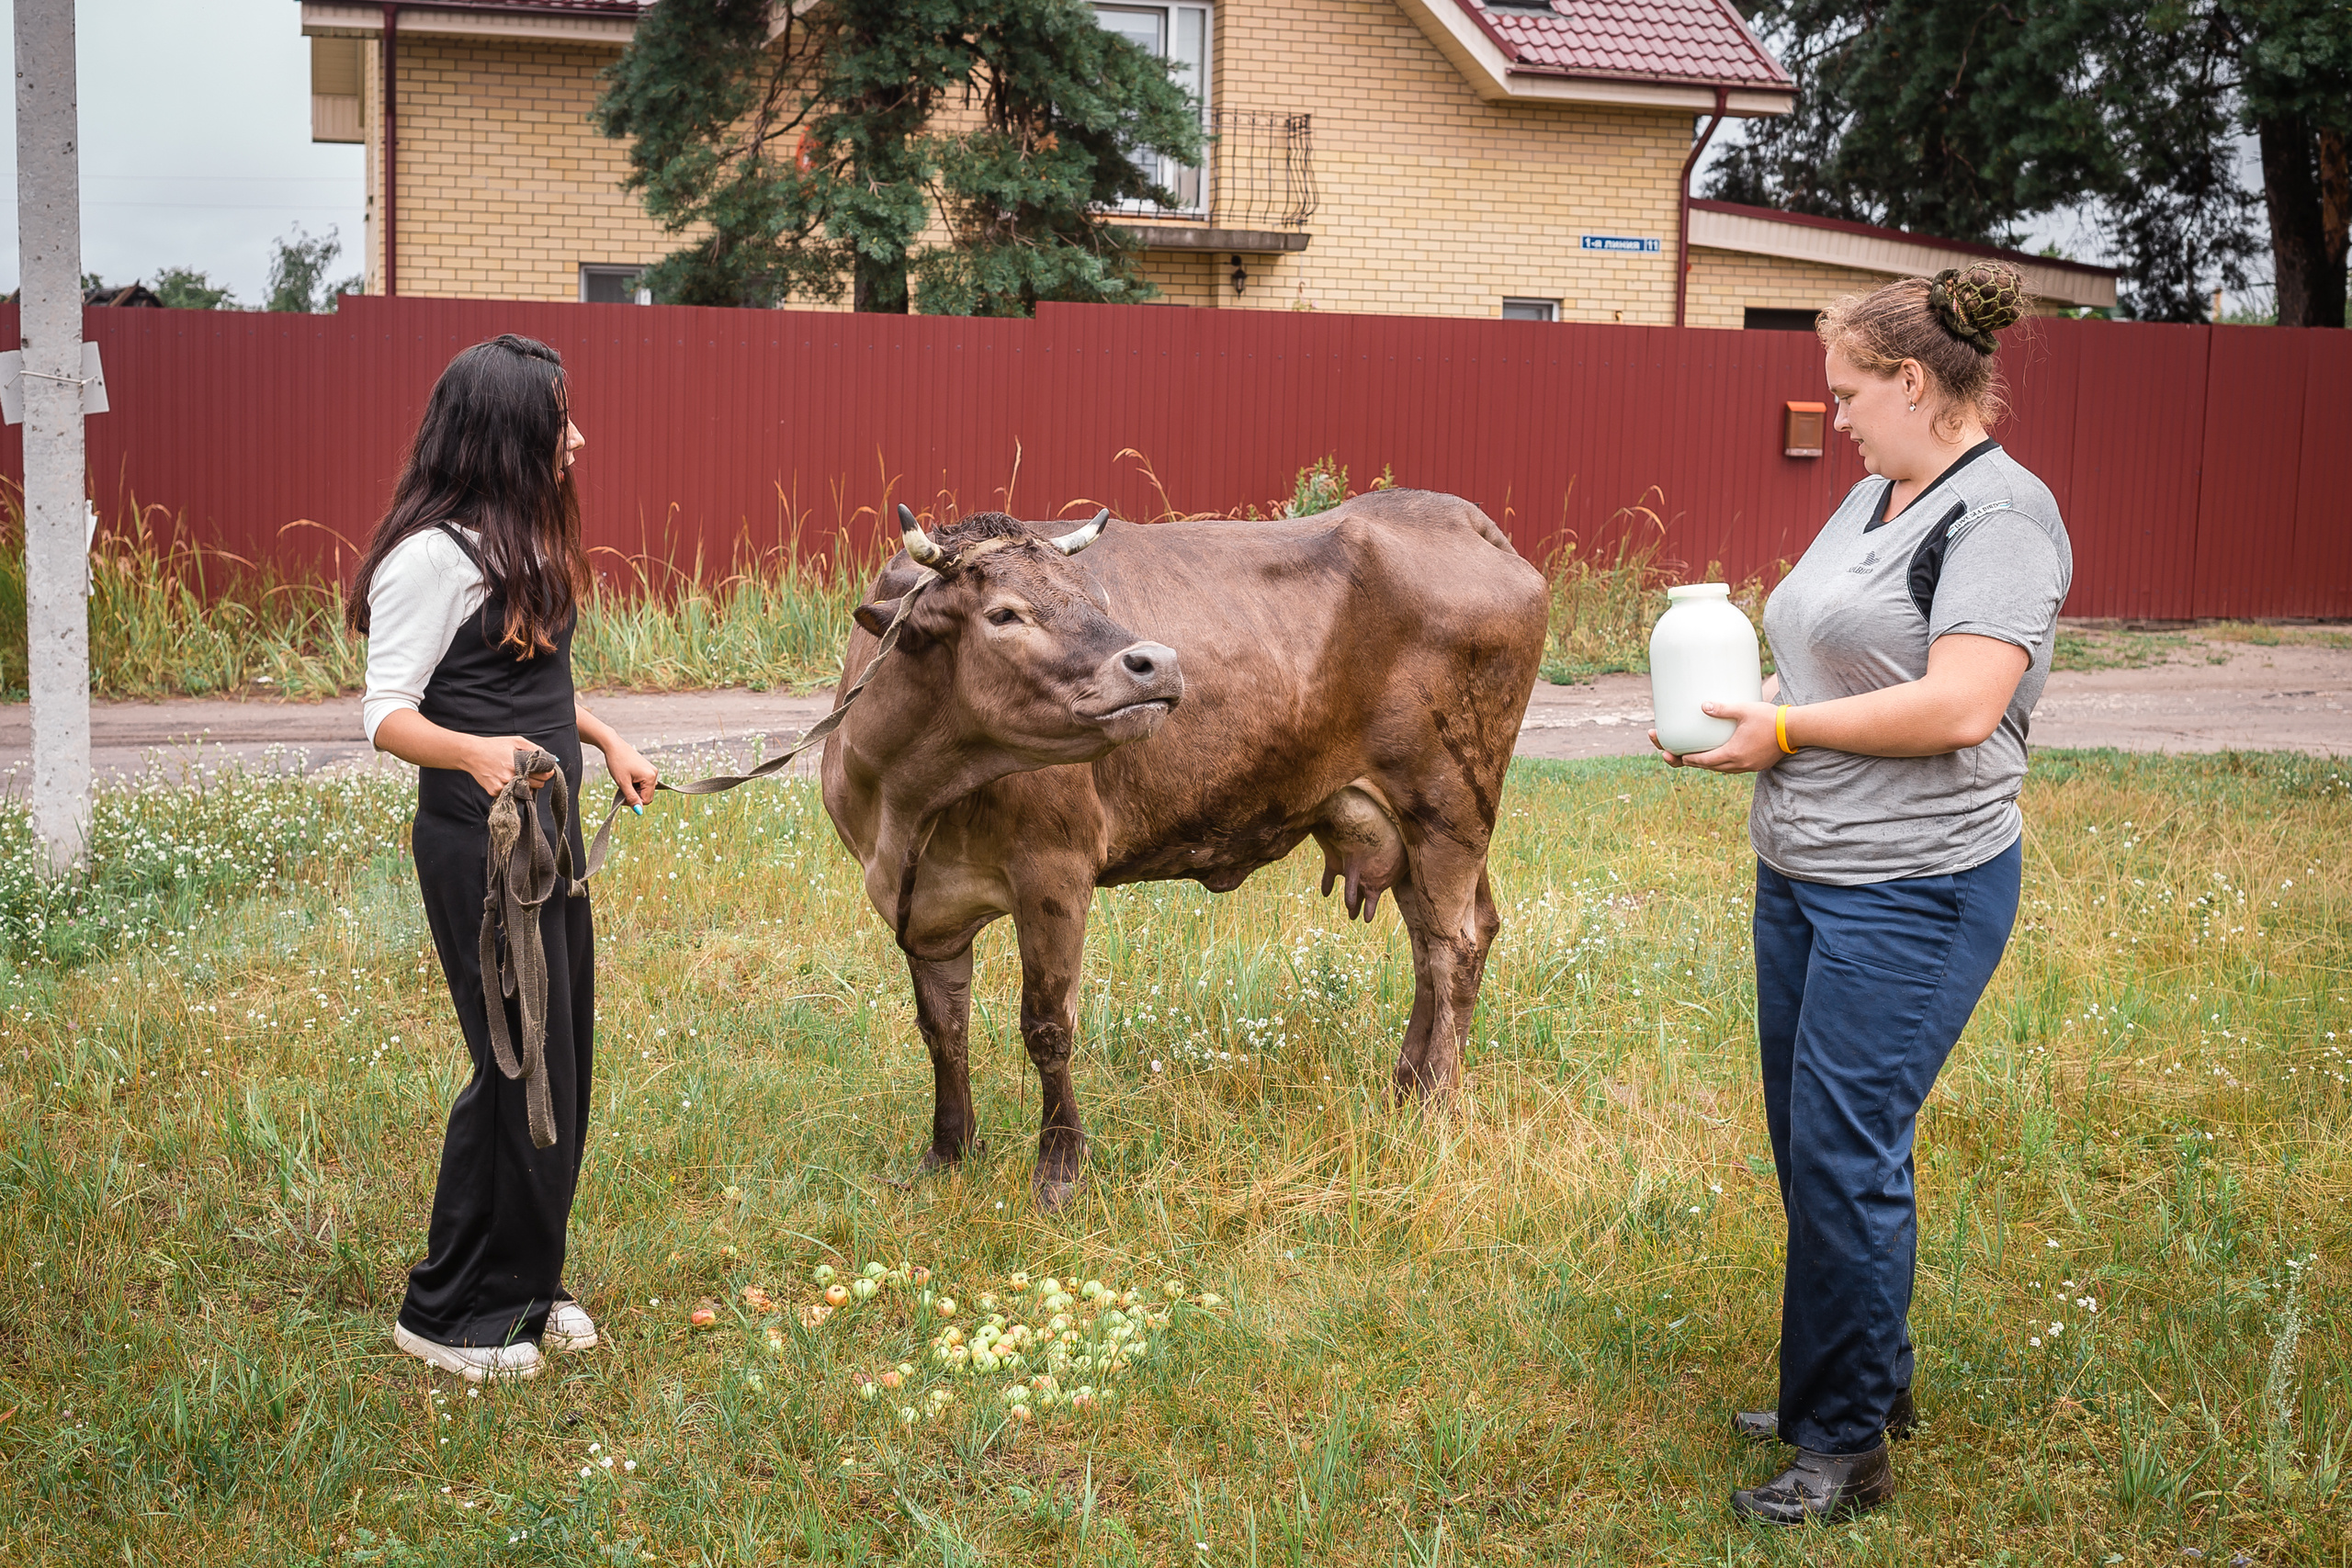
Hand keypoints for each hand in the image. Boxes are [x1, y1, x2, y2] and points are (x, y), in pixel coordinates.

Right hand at [464, 735, 556, 798]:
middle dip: (538, 779)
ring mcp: (502, 787)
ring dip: (526, 786)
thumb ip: (534, 748)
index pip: (543, 776)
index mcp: (517, 765)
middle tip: (531, 772)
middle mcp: (510, 778)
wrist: (471, 754)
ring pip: (525, 792)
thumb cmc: (494, 746)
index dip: (547, 773)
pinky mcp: (495, 792)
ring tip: (517, 775)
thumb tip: (551, 758)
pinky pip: (512, 794)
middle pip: (537, 785)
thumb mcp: (516, 741)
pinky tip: (506, 779)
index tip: (547, 771)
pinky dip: (512, 788)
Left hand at [603, 738, 659, 808]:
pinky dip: (636, 784)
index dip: (634, 802)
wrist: (614, 746)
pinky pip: (645, 783)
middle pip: (647, 795)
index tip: (622, 796)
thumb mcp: (623, 783)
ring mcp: (652, 771)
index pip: (646, 800)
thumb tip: (639, 811)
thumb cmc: (617, 762)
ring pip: (645, 790)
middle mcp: (654, 774)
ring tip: (625, 781)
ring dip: (635, 789)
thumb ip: (631, 798)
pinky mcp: (648, 769)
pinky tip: (628, 777)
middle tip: (623, 788)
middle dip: (635, 795)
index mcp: (650, 777)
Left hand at [1649, 701, 1786, 774]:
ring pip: (1723, 769)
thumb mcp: (1744, 710)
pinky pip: (1735, 768)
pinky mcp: (1757, 765)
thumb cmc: (1770, 719)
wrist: (1796, 730)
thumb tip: (1703, 705)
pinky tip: (1721, 756)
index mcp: (1733, 754)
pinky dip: (1723, 764)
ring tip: (1697, 758)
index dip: (1689, 759)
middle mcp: (1739, 764)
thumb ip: (1723, 709)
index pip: (1704, 761)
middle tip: (1679, 757)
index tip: (1677, 756)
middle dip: (1694, 762)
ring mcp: (1749, 767)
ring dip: (1709, 765)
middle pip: (1711, 767)